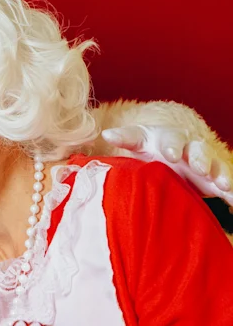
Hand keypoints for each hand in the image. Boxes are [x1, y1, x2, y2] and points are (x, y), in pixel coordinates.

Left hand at [101, 125, 232, 206]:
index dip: (173, 146)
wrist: (170, 154)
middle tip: (199, 169)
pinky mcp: (214, 179)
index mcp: (171, 138)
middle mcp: (191, 148)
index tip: (171, 154)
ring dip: (220, 174)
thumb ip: (125, 138)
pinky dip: (231, 191)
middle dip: (200, 159)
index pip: (172, 139)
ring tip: (222, 184)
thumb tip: (106, 134)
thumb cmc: (150, 147)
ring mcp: (205, 164)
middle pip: (199, 150)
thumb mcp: (138, 141)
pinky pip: (227, 184)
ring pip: (216, 166)